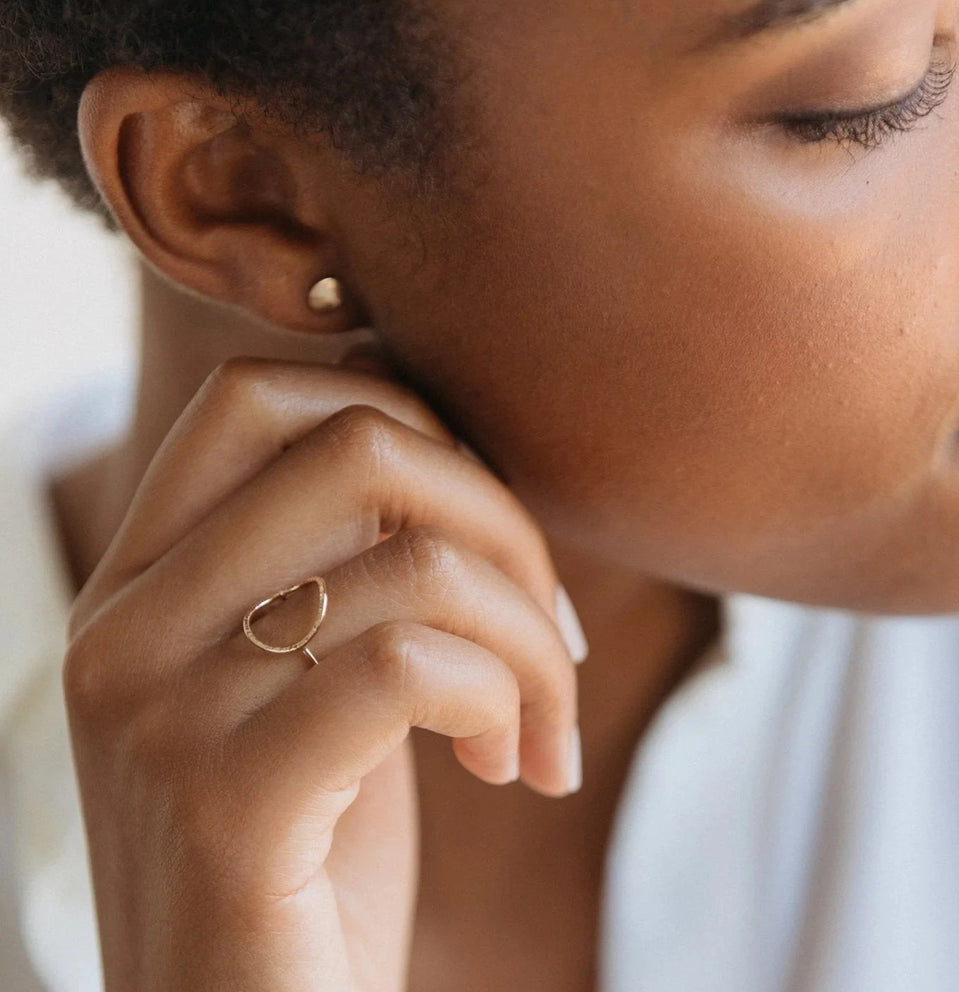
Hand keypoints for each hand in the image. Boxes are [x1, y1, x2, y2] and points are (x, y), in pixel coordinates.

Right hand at [62, 354, 585, 991]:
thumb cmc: (312, 857)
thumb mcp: (318, 678)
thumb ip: (345, 556)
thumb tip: (421, 414)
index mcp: (142, 581)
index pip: (259, 394)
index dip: (401, 415)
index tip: (474, 520)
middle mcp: (125, 628)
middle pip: (355, 442)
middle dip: (499, 514)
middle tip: (541, 619)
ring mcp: (160, 715)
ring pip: (414, 562)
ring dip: (531, 638)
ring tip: (541, 724)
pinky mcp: (224, 811)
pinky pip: (407, 665)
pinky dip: (504, 698)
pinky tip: (514, 764)